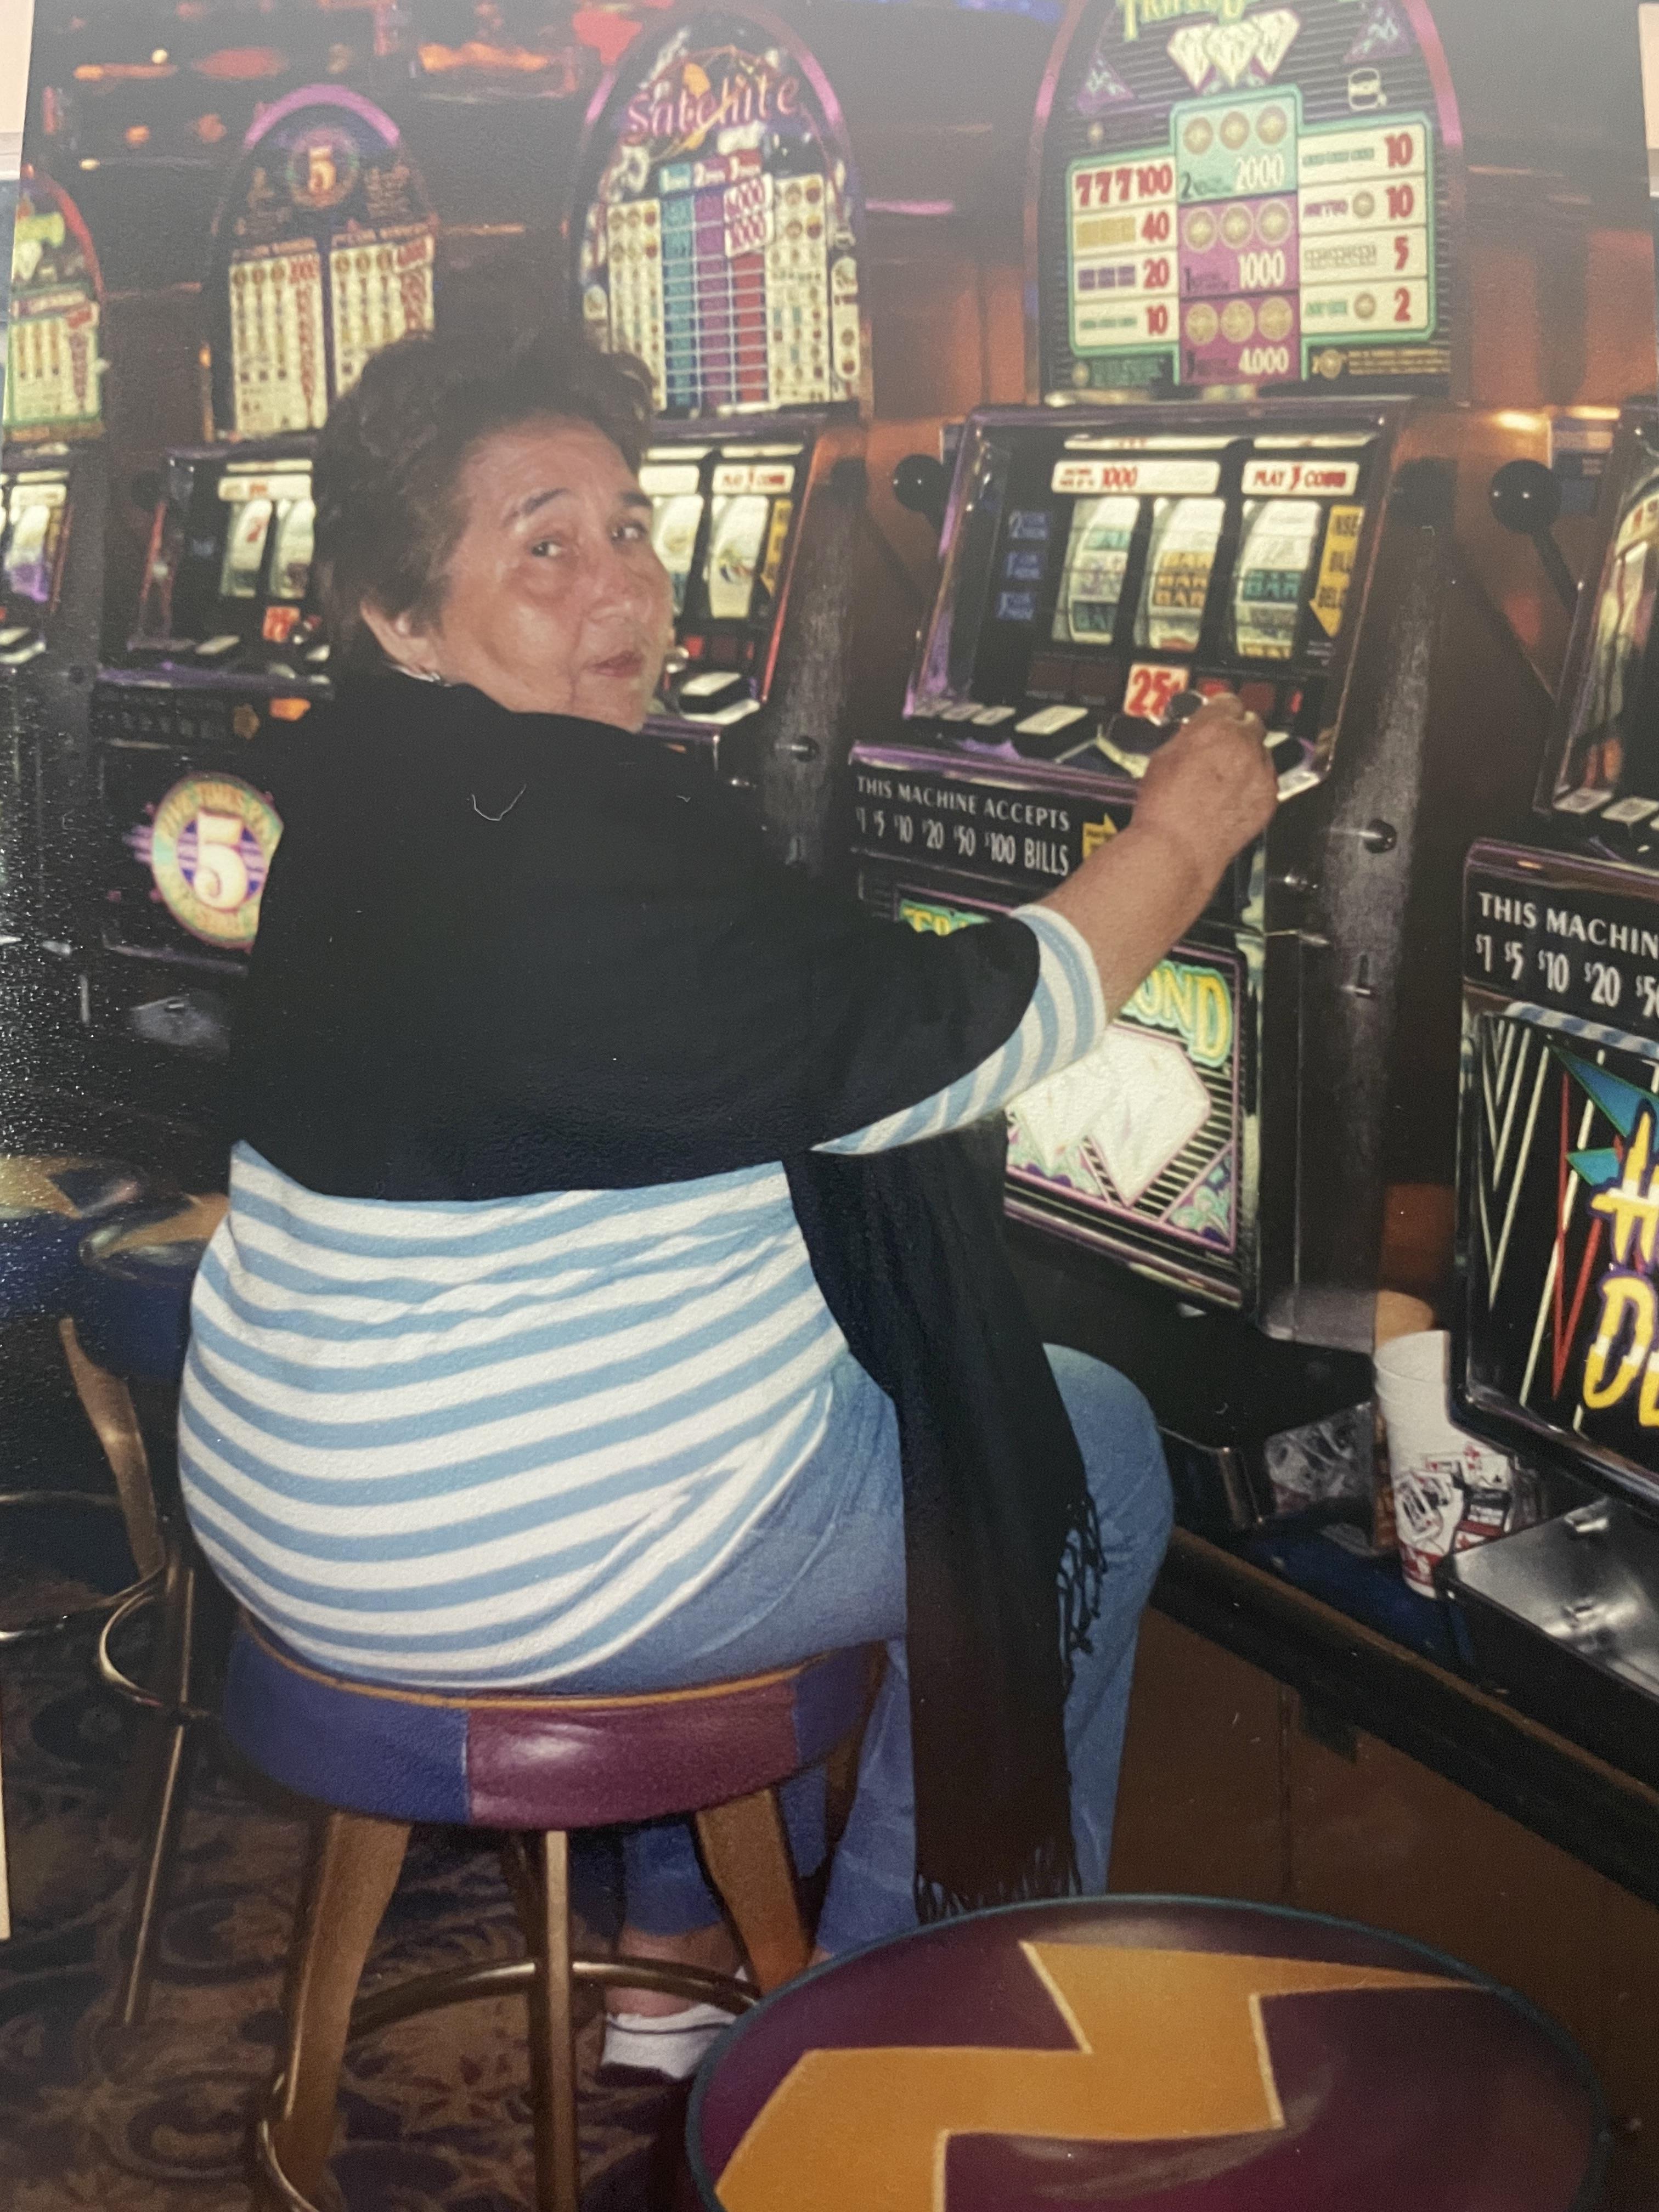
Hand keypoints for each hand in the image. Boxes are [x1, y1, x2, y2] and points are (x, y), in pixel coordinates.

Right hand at [1132, 693, 1277, 891]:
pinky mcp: (1269, 797)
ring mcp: (1260, 771)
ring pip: (1262, 752)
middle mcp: (1243, 744)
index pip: (1228, 701)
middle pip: (1251, 723)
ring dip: (1247, 759)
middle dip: (1237, 733)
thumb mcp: (1163, 758)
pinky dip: (1253, 785)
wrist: (1178, 849)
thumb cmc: (1165, 809)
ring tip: (1224, 779)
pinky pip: (1267, 780)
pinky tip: (1232, 798)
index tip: (1217, 716)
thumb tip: (1194, 734)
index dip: (1220, 711)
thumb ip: (1187, 737)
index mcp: (1214, 726)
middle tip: (1220, 748)